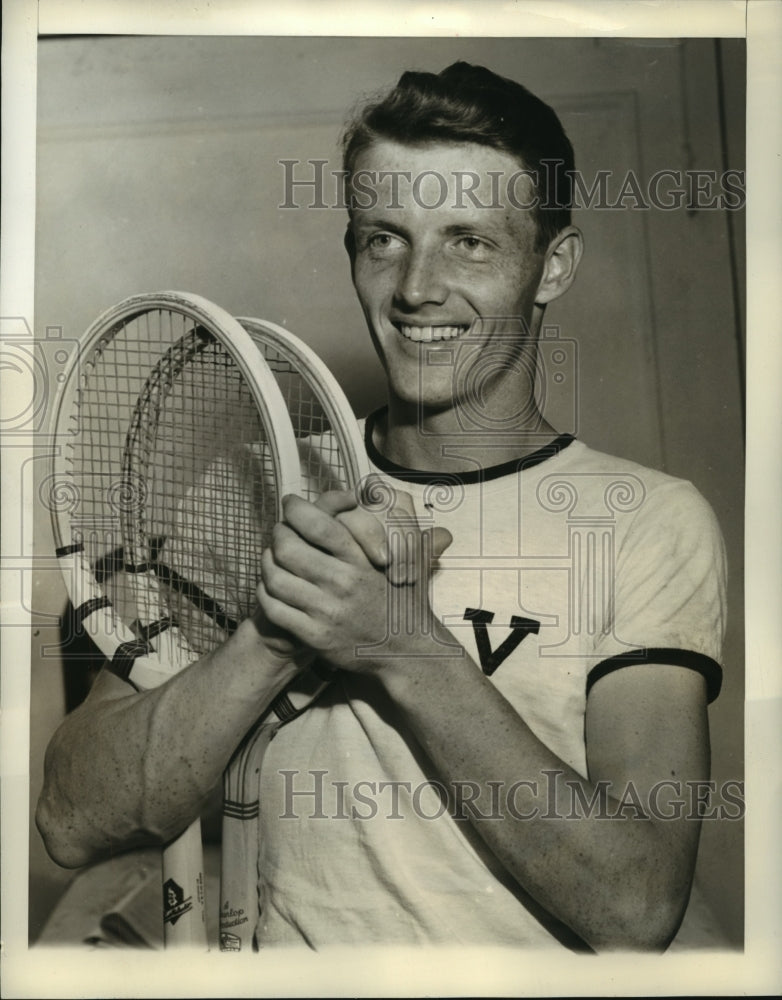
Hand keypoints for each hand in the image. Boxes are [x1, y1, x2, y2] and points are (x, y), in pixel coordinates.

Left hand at [256, 488, 451, 672]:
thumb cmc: (403, 598)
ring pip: (275, 577)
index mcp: (361, 560)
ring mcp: (327, 611)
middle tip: (280, 532)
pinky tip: (270, 586)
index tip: (291, 504)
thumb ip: (400, 521)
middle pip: (288, 548)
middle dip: (278, 534)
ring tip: (272, 558)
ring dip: (267, 563)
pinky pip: (274, 608)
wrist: (405, 649)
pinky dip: (265, 592)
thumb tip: (380, 486)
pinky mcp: (314, 636)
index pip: (319, 525)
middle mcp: (343, 583)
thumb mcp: (410, 557)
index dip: (297, 510)